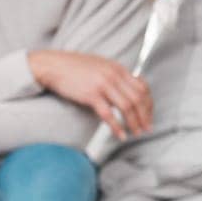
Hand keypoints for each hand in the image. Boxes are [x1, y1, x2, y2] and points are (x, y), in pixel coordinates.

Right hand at [28, 50, 152, 138]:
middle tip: (147, 128)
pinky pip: (108, 114)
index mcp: (118, 69)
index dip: (148, 104)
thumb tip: (123, 90)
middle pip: (138, 98)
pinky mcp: (91, 95)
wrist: (53, 65)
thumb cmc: (73, 68)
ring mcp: (103, 85)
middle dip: (145, 116)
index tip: (148, 115)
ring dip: (134, 122)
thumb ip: (114, 76)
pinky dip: (117, 126)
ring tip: (136, 133)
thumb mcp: (100, 66)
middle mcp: (114, 75)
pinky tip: (120, 134)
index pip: (142, 87)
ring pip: (127, 107)